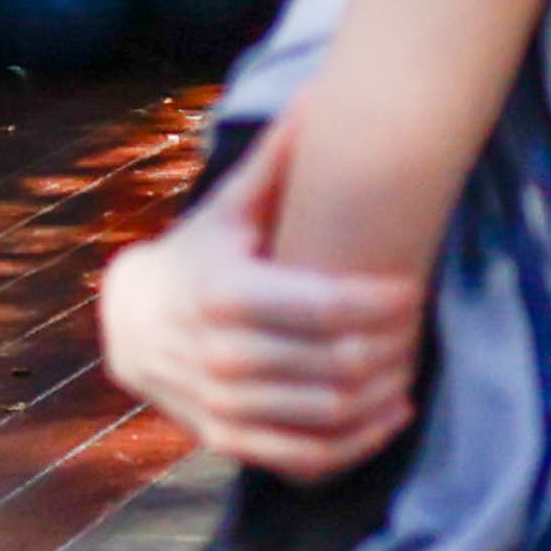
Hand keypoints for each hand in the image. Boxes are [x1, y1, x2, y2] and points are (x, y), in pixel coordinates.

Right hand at [94, 117, 422, 478]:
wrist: (131, 324)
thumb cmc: (197, 256)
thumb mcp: (230, 209)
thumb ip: (279, 160)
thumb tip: (320, 94)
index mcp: (225, 292)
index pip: (326, 307)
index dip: (381, 301)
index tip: (413, 287)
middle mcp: (222, 354)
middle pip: (337, 362)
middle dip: (392, 346)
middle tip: (419, 326)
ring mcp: (225, 405)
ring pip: (330, 411)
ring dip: (383, 391)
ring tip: (411, 364)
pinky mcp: (231, 441)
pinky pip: (310, 456)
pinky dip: (361, 442)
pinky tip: (391, 413)